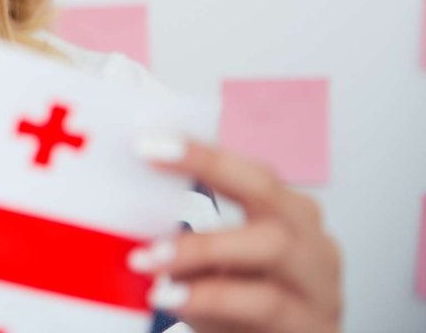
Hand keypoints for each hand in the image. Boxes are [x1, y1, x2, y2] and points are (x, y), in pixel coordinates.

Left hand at [128, 134, 342, 332]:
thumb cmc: (244, 317)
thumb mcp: (214, 273)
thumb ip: (187, 242)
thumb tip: (134, 212)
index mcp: (290, 219)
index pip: (249, 171)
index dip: (201, 152)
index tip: (148, 141)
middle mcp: (313, 244)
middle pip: (268, 193)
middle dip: (208, 170)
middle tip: (147, 160)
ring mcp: (321, 287)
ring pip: (272, 246)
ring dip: (202, 247)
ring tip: (150, 258)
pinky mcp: (313, 327)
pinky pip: (265, 302)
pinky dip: (212, 297)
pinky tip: (175, 299)